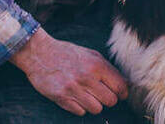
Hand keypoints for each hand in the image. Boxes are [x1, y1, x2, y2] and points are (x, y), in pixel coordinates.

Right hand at [10, 27, 127, 115]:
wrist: (41, 53)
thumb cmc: (68, 53)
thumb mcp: (91, 54)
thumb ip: (107, 68)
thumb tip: (124, 82)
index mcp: (96, 64)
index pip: (119, 86)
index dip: (123, 92)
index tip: (121, 94)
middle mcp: (87, 77)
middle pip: (110, 100)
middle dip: (109, 99)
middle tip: (104, 94)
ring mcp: (73, 89)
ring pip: (97, 109)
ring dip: (95, 104)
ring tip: (89, 96)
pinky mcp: (61, 98)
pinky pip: (80, 112)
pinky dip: (81, 108)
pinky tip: (77, 98)